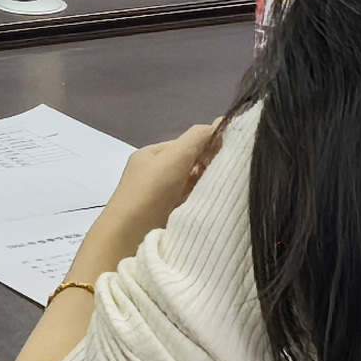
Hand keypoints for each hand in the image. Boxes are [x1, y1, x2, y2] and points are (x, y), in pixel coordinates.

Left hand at [66, 119, 221, 290]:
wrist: (127, 238)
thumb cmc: (150, 192)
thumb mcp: (174, 158)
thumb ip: (197, 139)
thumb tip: (221, 122)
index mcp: (152, 155)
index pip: (187, 144)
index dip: (210, 146)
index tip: (234, 154)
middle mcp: (153, 174)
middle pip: (189, 166)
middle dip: (209, 168)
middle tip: (232, 175)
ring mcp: (158, 198)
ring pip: (190, 187)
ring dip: (206, 188)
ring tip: (229, 192)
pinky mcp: (163, 219)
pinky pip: (188, 205)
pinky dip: (200, 204)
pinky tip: (216, 207)